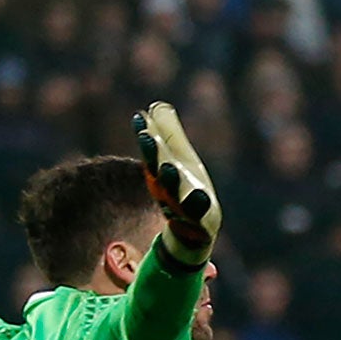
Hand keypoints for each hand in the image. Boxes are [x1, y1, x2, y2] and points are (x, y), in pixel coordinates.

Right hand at [132, 102, 220, 265]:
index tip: (140, 117)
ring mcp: (183, 208)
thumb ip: (169, 135)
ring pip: (173, 195)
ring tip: (168, 167)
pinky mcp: (199, 223)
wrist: (195, 233)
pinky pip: (196, 217)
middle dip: (153, 155)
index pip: (154, 152)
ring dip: (169, 181)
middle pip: (159, 171)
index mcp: (165, 173)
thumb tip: (157, 106)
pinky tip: (200, 194)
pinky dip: (196, 207)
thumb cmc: (186, 190)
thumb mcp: (179, 160)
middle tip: (146, 137)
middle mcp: (170, 190)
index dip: (147, 136)